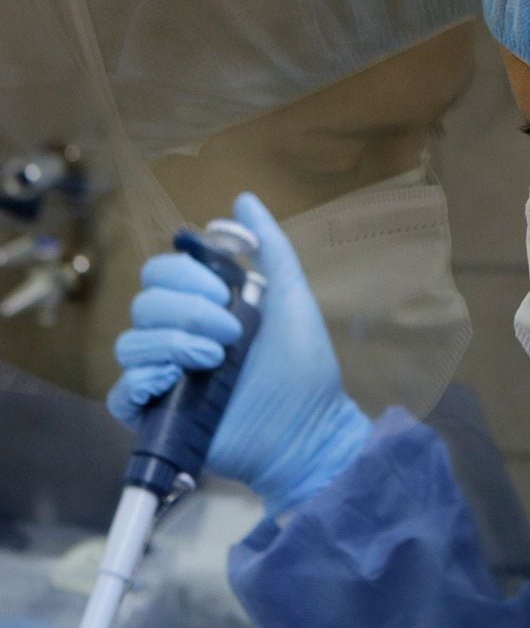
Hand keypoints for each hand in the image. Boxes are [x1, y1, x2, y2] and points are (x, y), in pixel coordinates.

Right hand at [108, 193, 371, 515]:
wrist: (308, 428)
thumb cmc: (304, 365)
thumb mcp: (292, 297)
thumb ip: (270, 248)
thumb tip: (244, 199)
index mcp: (204, 309)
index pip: (161, 274)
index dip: (185, 278)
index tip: (226, 295)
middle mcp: (179, 338)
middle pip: (143, 304)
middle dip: (186, 311)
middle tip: (230, 333)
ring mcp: (166, 377)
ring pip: (130, 342)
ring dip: (173, 344)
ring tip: (216, 360)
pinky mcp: (157, 415)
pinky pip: (121, 392)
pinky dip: (141, 380)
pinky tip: (175, 381)